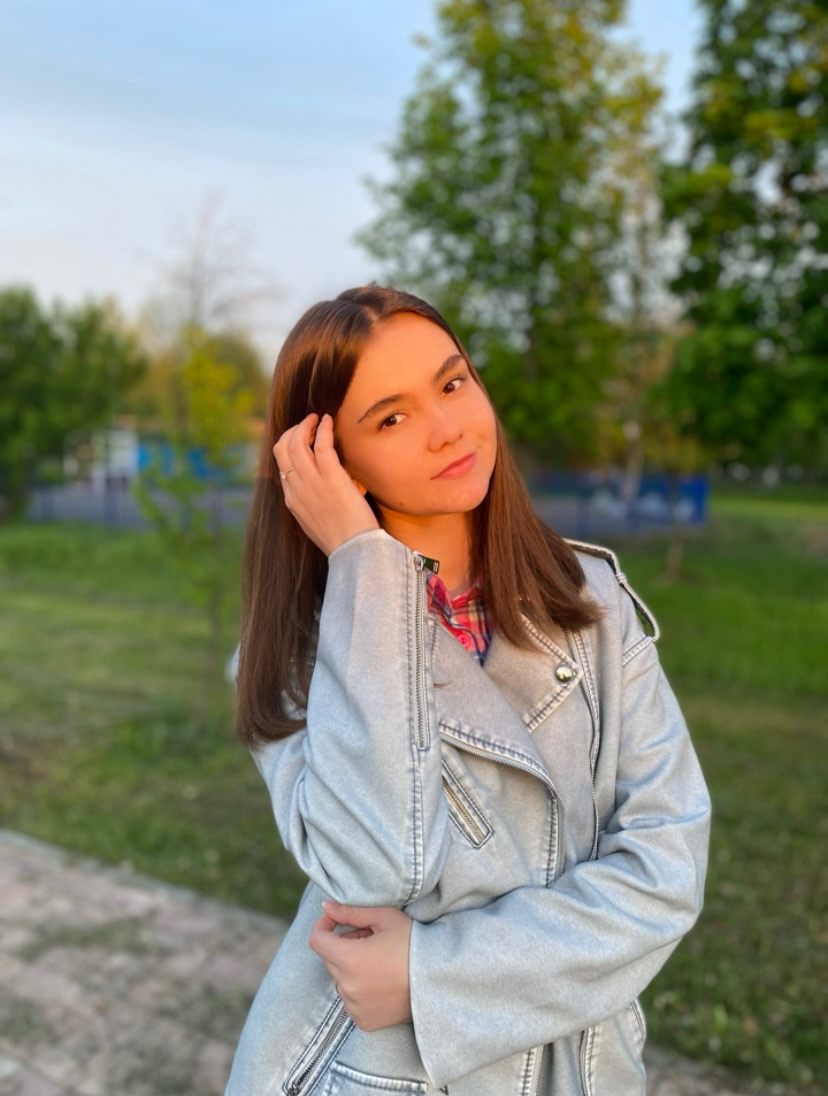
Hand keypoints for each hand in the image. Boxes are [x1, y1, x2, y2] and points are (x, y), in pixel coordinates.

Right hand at [273, 413, 378, 555]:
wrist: (354, 551)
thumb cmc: (343, 539)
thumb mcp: (318, 522)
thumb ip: (313, 504)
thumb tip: (322, 489)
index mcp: (292, 500)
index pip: (281, 465)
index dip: (289, 447)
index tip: (302, 439)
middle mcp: (296, 489)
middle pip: (282, 449)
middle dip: (291, 431)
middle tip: (306, 424)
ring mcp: (312, 483)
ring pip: (296, 443)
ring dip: (305, 425)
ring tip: (316, 418)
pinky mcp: (331, 478)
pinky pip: (321, 444)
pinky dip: (322, 428)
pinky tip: (327, 421)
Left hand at [309, 901, 412, 1030]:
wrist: (439, 980)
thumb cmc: (413, 943)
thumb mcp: (384, 918)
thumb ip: (351, 912)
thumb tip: (325, 907)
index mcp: (350, 959)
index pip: (317, 940)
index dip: (324, 925)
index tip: (336, 920)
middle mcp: (348, 987)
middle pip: (329, 959)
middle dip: (343, 944)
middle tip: (369, 937)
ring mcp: (355, 1007)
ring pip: (339, 979)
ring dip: (350, 967)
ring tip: (378, 959)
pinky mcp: (364, 1021)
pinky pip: (350, 999)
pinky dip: (358, 988)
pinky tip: (381, 981)